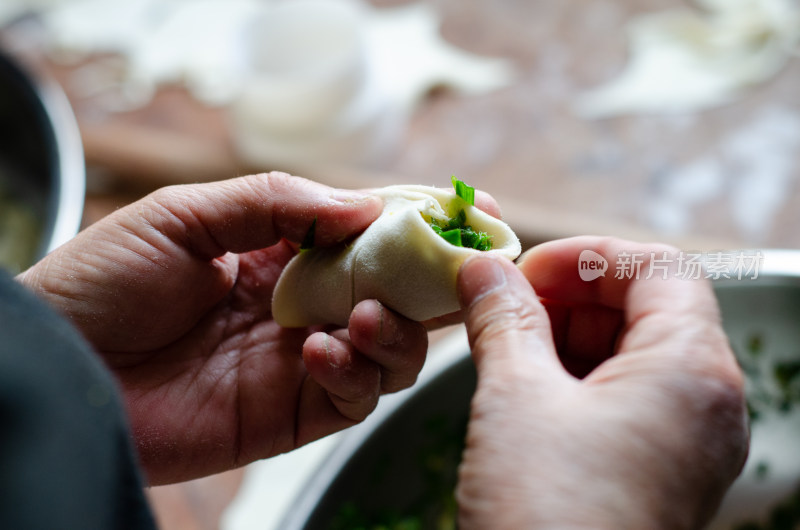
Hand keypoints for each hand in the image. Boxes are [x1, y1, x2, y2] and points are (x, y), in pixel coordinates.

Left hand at [18, 172, 427, 484]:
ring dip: (396, 330)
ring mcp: (301, 360)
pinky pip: (353, 396)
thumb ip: (276, 202)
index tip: (470, 208)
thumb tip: (367, 206)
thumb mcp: (183, 216)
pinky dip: (354, 374)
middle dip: (434, 278)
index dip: (421, 219)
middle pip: (395, 291)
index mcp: (281, 250)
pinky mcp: (292, 413)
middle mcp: (304, 304)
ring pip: (391, 348)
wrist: (58, 369)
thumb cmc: (104, 283)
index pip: (369, 231)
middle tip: (460, 267)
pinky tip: (317, 352)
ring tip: (360, 315)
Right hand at [455, 237, 747, 528]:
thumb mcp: (515, 398)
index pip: (657, 267)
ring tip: (506, 354)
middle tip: (505, 311)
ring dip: (566, 339)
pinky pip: (625, 399)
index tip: (523, 273)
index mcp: (692, 370)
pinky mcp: (659, 471)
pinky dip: (575, 381)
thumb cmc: (550, 518)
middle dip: (570, 298)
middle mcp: (706, 403)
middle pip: (647, 307)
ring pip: (632, 353)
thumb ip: (502, 318)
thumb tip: (482, 270)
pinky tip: (525, 394)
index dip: (585, 257)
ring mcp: (687, 442)